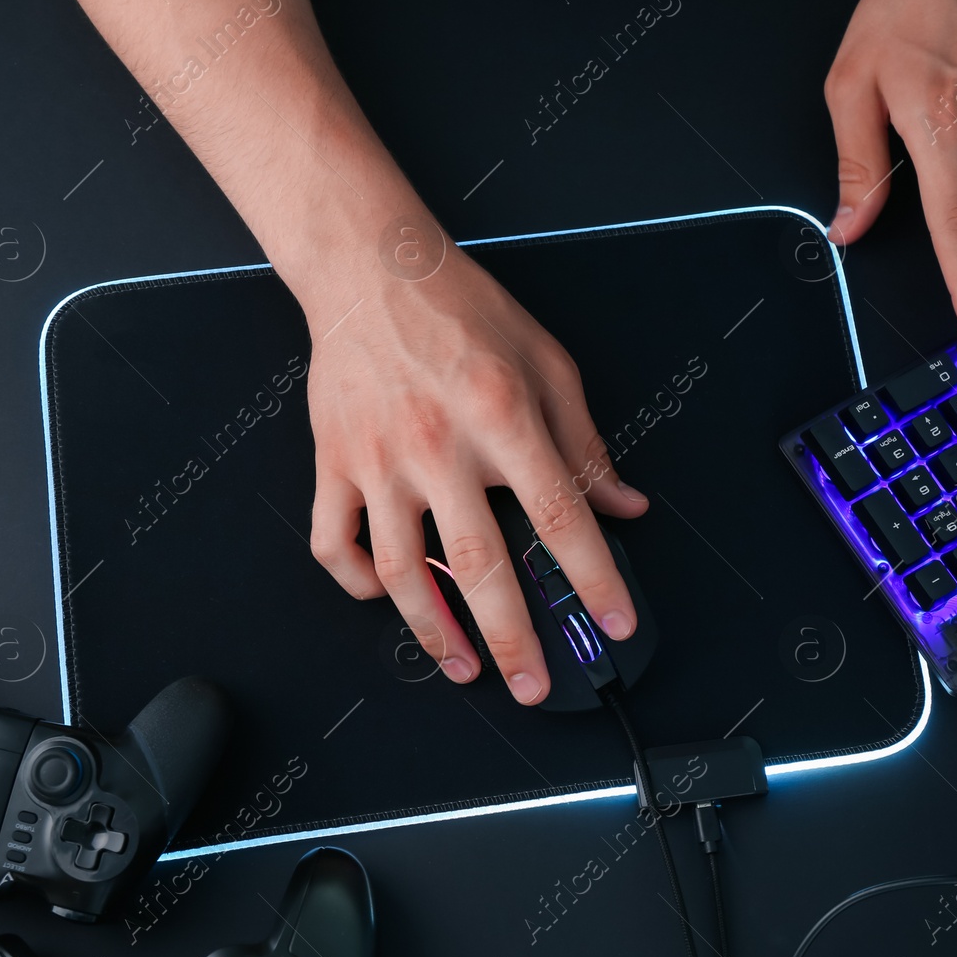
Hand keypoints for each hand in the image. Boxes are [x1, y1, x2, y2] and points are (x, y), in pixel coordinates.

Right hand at [301, 236, 648, 704]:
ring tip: (463, 666)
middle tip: (533, 685)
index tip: (615, 621)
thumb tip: (624, 506)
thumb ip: (586, 442)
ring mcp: (378, 459)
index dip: (594, 576)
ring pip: (400, 571)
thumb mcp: (548, 363)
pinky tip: (386, 599)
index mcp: (503, 416)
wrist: (371, 271)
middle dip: (512, 639)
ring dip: (433, 631)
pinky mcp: (333, 462)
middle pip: (478, 565)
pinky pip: (334, 542)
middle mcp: (438, 444)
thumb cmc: (463, 310)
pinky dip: (357, 583)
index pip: (560, 515)